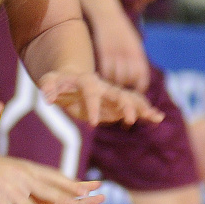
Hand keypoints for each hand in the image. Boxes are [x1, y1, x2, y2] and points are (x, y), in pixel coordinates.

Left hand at [38, 70, 163, 127]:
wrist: (73, 78)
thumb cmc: (60, 81)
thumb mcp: (50, 81)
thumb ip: (48, 87)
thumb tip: (47, 98)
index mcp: (87, 81)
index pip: (91, 93)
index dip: (93, 107)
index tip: (93, 124)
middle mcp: (104, 87)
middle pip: (117, 94)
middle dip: (125, 105)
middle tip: (131, 119)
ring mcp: (113, 94)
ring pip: (130, 99)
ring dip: (142, 107)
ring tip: (155, 117)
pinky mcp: (118, 103)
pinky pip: (134, 106)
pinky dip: (145, 111)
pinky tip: (157, 118)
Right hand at [91, 12, 150, 90]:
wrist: (108, 15)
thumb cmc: (121, 30)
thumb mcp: (134, 43)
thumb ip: (137, 59)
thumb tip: (138, 78)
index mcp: (138, 53)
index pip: (142, 76)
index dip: (139, 87)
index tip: (135, 92)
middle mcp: (129, 55)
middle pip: (129, 79)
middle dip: (125, 86)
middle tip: (120, 88)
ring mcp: (116, 54)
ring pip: (117, 78)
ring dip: (114, 82)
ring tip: (111, 83)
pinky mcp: (104, 53)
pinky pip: (106, 71)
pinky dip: (104, 76)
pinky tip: (102, 76)